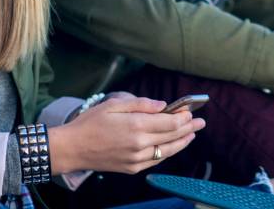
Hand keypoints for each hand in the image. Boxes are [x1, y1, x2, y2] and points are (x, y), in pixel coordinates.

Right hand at [49, 95, 205, 174]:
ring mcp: (136, 159)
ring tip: (192, 134)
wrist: (72, 149)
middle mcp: (140, 144)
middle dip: (188, 128)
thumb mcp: (114, 104)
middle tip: (201, 122)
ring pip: (167, 151)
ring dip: (182, 142)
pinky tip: (173, 146)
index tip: (190, 111)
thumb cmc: (90, 123)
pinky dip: (167, 152)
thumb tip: (162, 105)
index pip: (169, 123)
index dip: (183, 117)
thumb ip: (141, 104)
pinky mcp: (132, 168)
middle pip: (172, 136)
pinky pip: (156, 161)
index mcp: (136, 126)